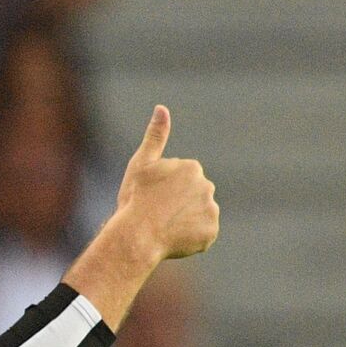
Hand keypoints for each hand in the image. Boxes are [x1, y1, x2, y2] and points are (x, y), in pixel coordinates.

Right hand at [115, 105, 218, 259]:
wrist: (136, 235)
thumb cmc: (135, 199)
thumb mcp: (141, 164)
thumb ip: (155, 136)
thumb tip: (162, 108)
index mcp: (191, 167)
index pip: (180, 180)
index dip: (163, 191)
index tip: (150, 197)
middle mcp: (207, 186)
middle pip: (191, 197)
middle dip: (177, 205)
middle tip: (155, 215)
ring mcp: (210, 210)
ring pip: (197, 216)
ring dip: (184, 222)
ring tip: (162, 228)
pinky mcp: (210, 233)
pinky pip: (202, 235)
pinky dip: (189, 239)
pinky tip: (172, 239)